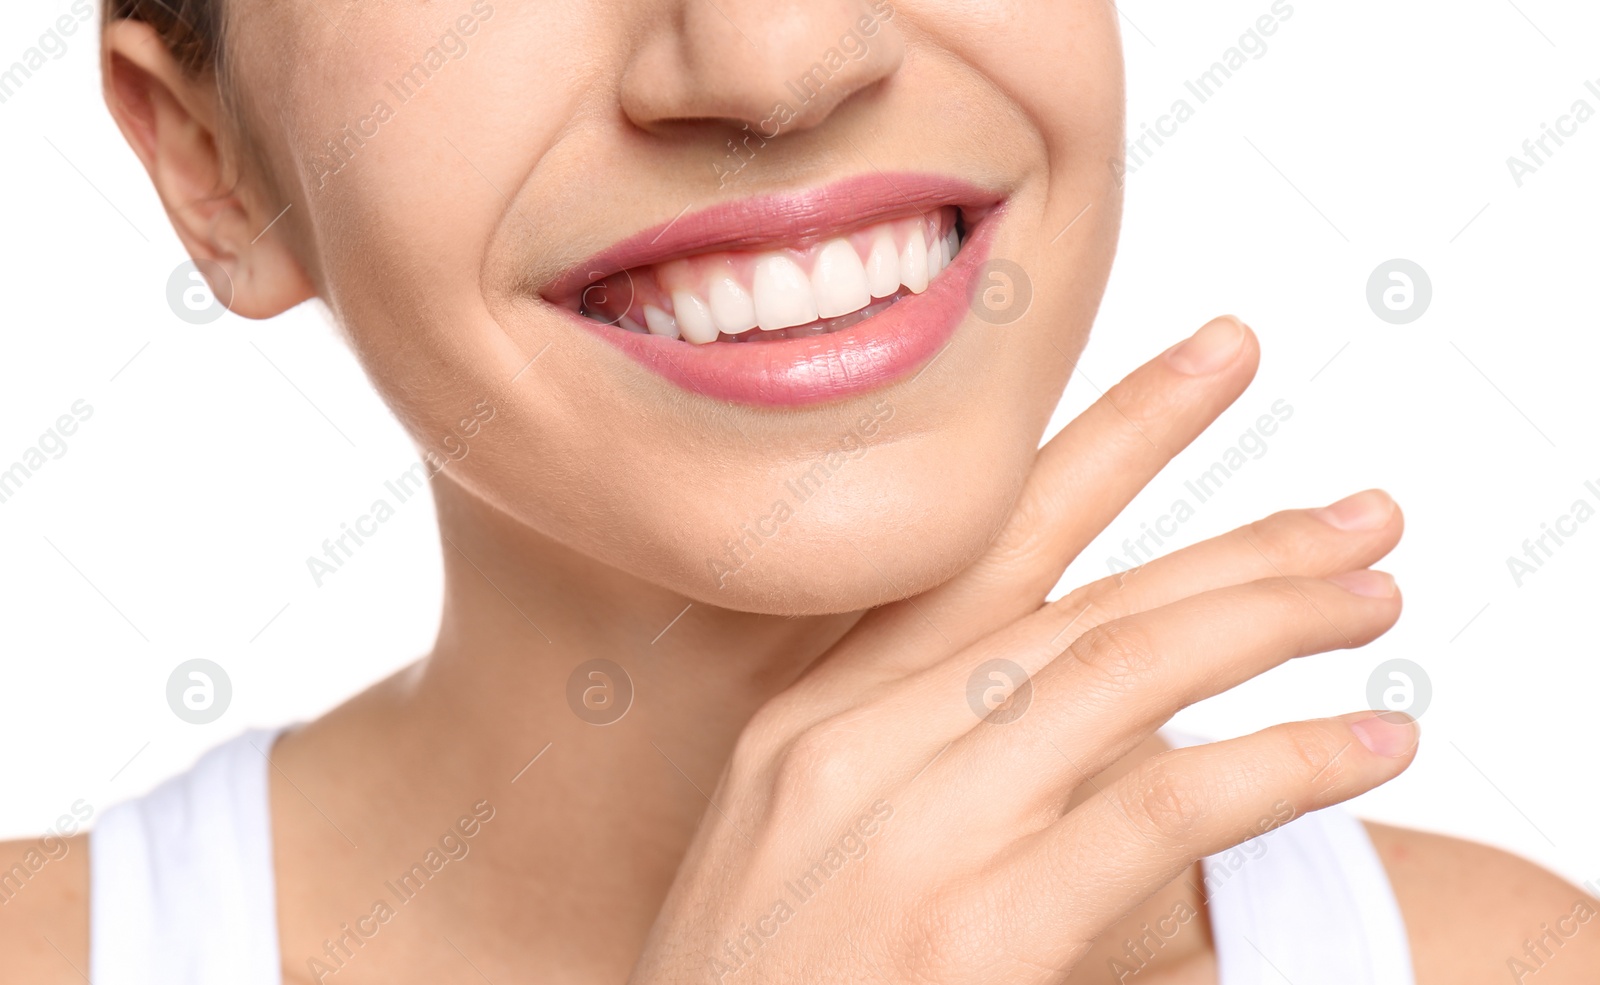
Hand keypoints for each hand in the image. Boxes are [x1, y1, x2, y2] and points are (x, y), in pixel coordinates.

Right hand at [628, 316, 1415, 984]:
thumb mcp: (799, 847)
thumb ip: (908, 753)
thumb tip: (1049, 693)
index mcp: (804, 713)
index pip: (977, 548)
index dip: (1108, 444)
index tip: (1204, 368)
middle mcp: (849, 743)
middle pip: (1070, 594)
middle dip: (1230, 535)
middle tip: (1358, 503)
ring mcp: (905, 829)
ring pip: (1122, 668)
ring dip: (1271, 619)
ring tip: (1375, 593)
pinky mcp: (971, 932)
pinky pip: (1155, 808)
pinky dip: (1278, 765)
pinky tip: (1366, 746)